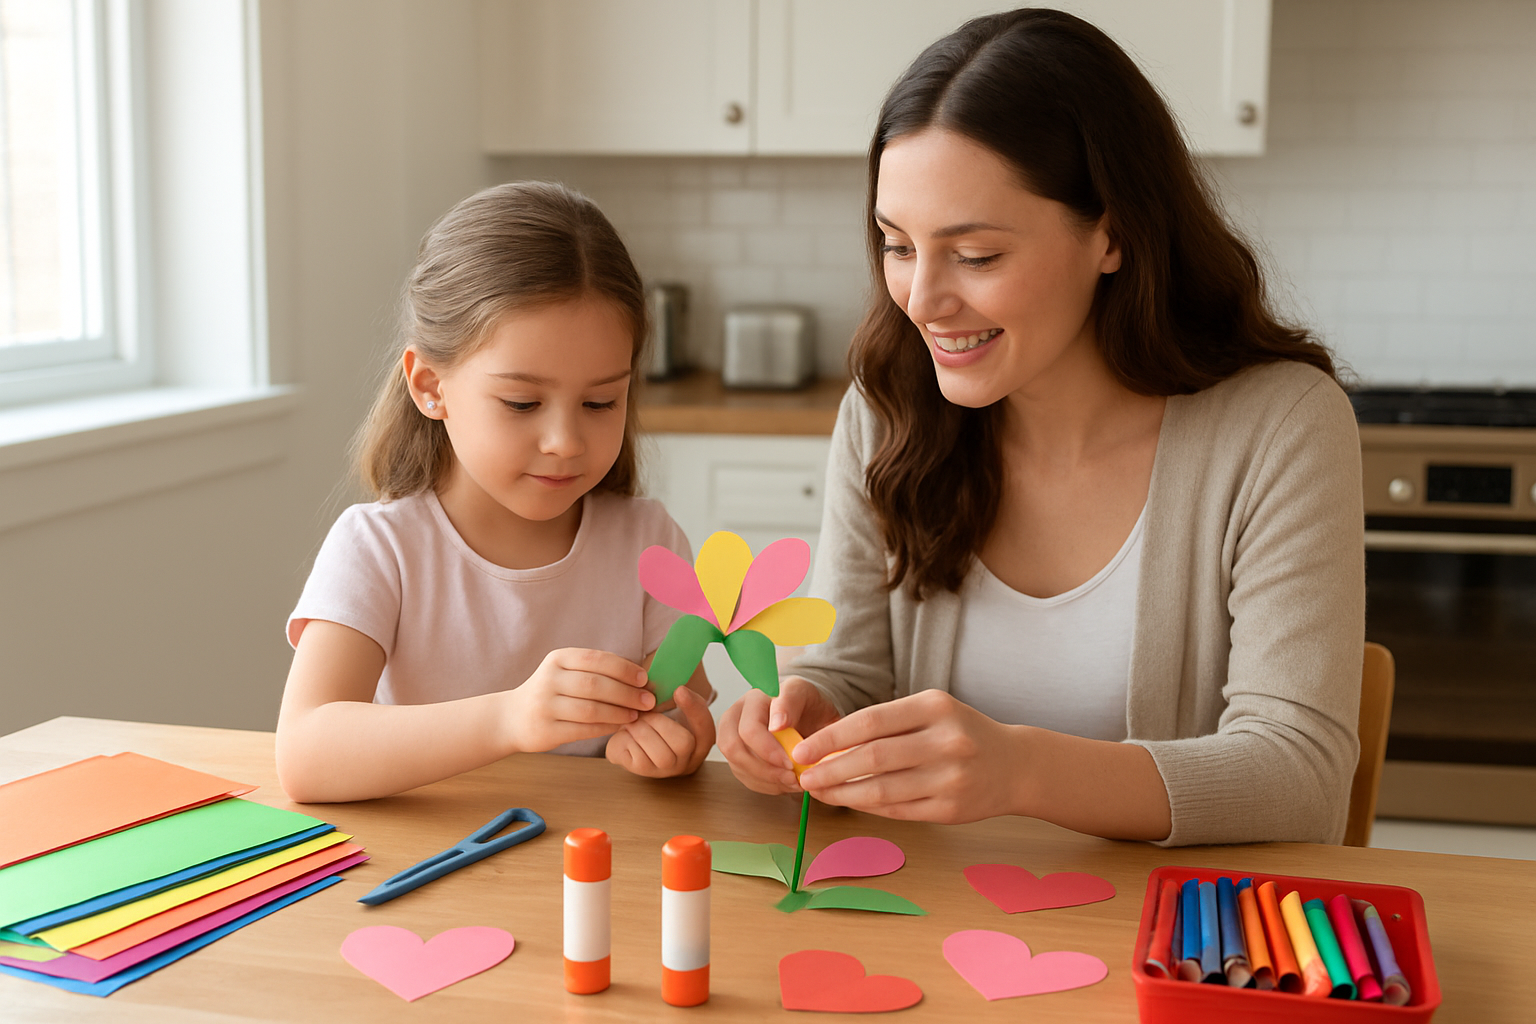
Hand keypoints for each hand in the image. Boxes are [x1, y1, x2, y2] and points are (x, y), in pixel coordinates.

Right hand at [505, 648, 653, 752]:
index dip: (624, 668)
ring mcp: (545, 706)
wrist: (512, 718)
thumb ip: (596, 671)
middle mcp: (549, 679)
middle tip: (648, 701)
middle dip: (627, 693)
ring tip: (636, 715)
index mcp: (557, 659)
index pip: (596, 659)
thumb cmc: (552, 692)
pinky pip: (584, 729)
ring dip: (619, 712)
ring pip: (591, 709)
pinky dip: (606, 727)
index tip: (644, 679)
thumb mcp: (565, 672)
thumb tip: (640, 678)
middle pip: (595, 685)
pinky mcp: (546, 730)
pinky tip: (620, 726)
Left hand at [606, 686, 715, 777]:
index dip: (695, 709)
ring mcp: (665, 770)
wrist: (632, 740)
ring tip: (633, 720)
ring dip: (642, 730)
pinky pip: (639, 759)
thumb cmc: (656, 722)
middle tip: (645, 711)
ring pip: (661, 755)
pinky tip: (626, 733)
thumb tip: (677, 689)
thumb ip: (678, 699)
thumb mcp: (672, 710)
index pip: (706, 728)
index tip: (679, 690)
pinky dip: (628, 740)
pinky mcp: (643, 772)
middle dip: (660, 722)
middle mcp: (686, 761)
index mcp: (699, 742)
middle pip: (684, 744)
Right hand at [717, 676, 841, 794]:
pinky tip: (785, 780)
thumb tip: (776, 725)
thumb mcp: (805, 694)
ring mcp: (733, 735)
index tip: (790, 762)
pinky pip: (743, 775)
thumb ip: (791, 702)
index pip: (749, 729)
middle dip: (764, 769)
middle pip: (734, 748)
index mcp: (754, 698)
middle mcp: (737, 715)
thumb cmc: (807, 703)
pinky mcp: (737, 754)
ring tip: (793, 780)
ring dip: (767, 779)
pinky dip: (766, 784)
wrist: (807, 712)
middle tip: (791, 776)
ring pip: (737, 764)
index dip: (768, 750)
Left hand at [793, 689, 1022, 823]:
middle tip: (803, 776)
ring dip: (842, 793)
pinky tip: (849, 802)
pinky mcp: (950, 810)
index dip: (831, 737)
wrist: (1015, 766)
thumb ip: (888, 725)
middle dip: (829, 769)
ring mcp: (950, 778)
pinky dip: (867, 807)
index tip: (803, 749)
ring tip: (819, 792)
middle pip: (873, 757)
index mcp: (936, 707)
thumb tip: (828, 745)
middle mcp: (946, 741)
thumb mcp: (932, 713)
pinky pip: (897, 810)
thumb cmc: (962, 733)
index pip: (871, 721)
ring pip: (882, 789)